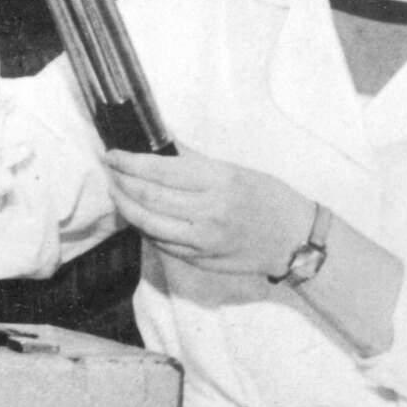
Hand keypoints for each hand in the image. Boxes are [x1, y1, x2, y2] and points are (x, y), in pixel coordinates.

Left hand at [103, 143, 313, 280]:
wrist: (297, 240)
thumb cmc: (270, 198)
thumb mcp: (236, 169)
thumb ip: (195, 162)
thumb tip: (160, 146)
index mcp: (218, 182)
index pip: (160, 171)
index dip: (129, 162)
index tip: (112, 155)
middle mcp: (208, 212)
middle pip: (148, 197)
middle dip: (121, 182)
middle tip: (109, 171)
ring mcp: (203, 240)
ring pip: (148, 224)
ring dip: (125, 206)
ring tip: (116, 192)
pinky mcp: (201, 260)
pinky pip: (162, 244)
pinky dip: (144, 228)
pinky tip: (138, 216)